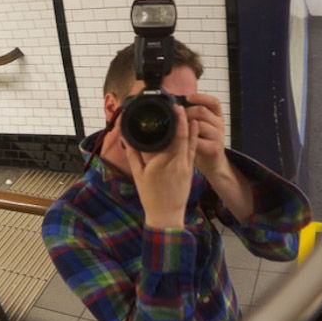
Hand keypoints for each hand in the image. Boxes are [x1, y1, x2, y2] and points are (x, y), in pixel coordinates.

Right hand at [123, 104, 197, 227]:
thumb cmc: (150, 196)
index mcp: (161, 161)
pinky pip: (192, 149)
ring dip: (189, 125)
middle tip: (178, 105)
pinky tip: (194, 126)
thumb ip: (133, 153)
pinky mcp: (190, 169)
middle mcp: (175, 161)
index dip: (173, 120)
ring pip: (190, 141)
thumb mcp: (138, 174)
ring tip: (186, 111)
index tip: (170, 108)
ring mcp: (185, 165)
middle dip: (181, 118)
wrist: (166, 215)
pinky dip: (193, 136)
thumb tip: (127, 137)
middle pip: (182, 135)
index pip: (170, 136)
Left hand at [184, 94, 226, 178]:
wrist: (212, 163)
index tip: (188, 97)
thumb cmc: (202, 142)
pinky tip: (182, 141)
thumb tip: (175, 104)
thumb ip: (193, 115)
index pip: (213, 101)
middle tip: (176, 118)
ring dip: (185, 126)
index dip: (201, 97)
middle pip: (201, 111)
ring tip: (177, 130)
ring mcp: (218, 136)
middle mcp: (220, 124)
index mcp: (217, 116)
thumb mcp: (200, 125)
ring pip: (198, 125)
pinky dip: (187, 139)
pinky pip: (197, 140)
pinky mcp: (214, 148)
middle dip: (185, 112)